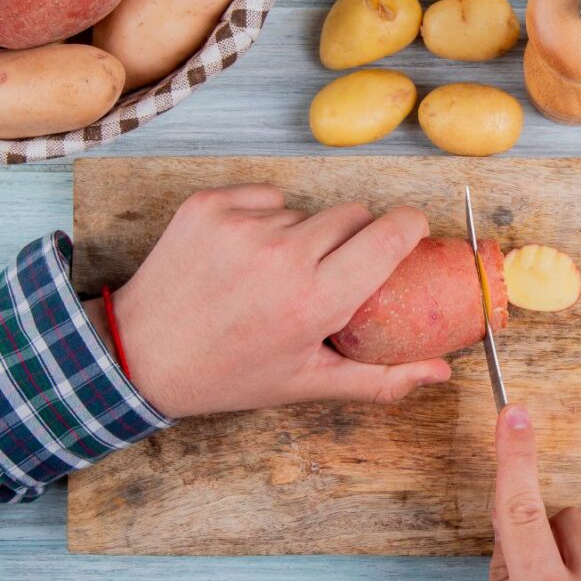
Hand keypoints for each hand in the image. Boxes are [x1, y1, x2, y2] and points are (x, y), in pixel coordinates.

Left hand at [82, 184, 450, 418]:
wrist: (139, 354)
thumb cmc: (230, 373)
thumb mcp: (308, 382)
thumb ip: (382, 379)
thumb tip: (441, 373)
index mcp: (315, 301)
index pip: (390, 234)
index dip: (409, 226)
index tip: (408, 233)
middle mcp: (282, 256)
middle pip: (353, 214)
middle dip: (353, 237)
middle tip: (328, 271)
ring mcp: (243, 226)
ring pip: (308, 210)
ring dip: (304, 234)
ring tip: (272, 273)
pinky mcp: (211, 205)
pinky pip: (267, 197)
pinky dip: (264, 218)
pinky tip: (244, 254)